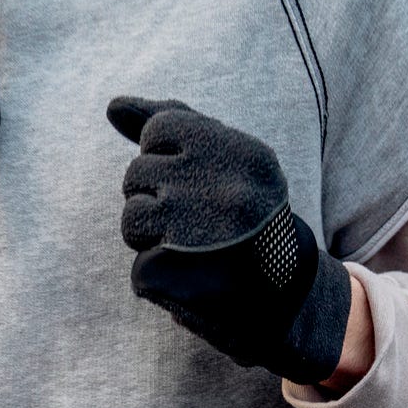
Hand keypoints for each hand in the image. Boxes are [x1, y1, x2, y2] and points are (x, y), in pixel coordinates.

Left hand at [108, 96, 350, 383]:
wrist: (295, 301)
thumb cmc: (252, 220)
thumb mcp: (230, 159)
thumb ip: (171, 121)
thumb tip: (113, 106)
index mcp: (242, 152)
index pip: (160, 129)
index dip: (172, 160)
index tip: (207, 184)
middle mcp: (224, 190)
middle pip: (137, 175)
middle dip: (160, 201)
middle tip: (207, 227)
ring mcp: (200, 235)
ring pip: (133, 221)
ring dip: (156, 242)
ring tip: (200, 254)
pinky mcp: (178, 278)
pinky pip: (141, 271)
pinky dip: (164, 283)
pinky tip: (199, 285)